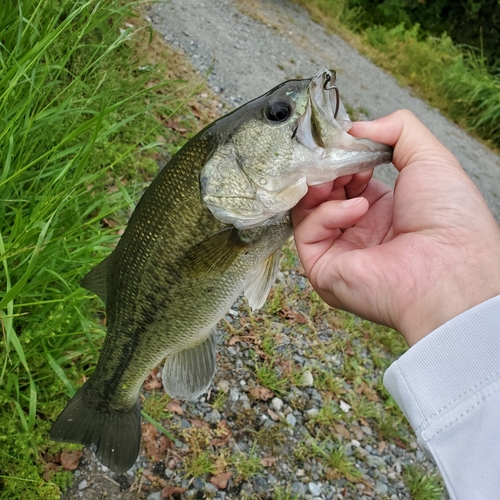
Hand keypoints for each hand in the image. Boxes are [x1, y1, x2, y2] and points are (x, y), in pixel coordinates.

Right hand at [292, 110, 499, 345]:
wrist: (451, 269)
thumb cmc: (449, 219)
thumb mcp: (430, 158)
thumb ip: (397, 130)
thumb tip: (355, 127)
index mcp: (383, 211)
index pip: (346, 180)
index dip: (345, 159)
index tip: (349, 144)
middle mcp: (359, 231)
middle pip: (323, 194)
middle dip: (327, 170)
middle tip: (338, 157)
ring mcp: (340, 250)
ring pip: (307, 211)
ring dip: (320, 187)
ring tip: (339, 177)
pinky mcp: (323, 269)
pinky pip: (307, 233)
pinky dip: (327, 214)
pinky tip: (357, 210)